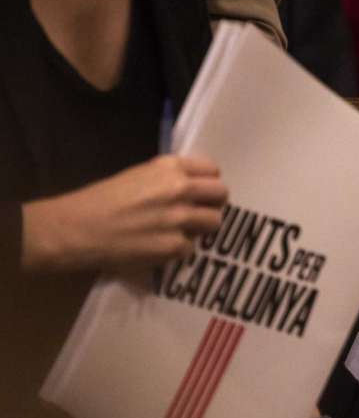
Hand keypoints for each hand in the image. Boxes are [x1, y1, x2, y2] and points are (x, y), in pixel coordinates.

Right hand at [21, 155, 227, 272]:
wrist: (78, 229)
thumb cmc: (102, 199)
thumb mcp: (137, 175)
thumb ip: (168, 177)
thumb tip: (193, 185)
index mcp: (170, 167)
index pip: (212, 170)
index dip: (208, 182)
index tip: (202, 191)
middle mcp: (180, 189)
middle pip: (221, 194)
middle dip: (213, 203)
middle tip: (201, 211)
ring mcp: (181, 219)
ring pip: (214, 222)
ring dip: (202, 227)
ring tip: (182, 230)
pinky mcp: (175, 246)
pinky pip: (192, 247)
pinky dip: (179, 249)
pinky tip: (161, 246)